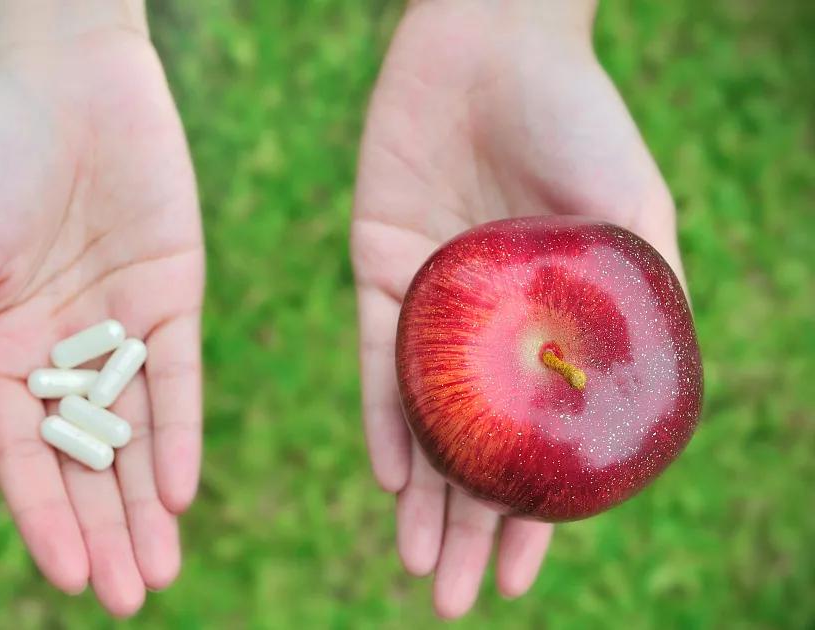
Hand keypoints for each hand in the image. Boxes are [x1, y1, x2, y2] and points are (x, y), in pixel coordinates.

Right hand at [0, 2, 202, 615]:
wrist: (57, 83)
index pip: (23, 459)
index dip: (44, 519)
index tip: (72, 577)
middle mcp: (61, 352)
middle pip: (88, 461)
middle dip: (108, 529)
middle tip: (134, 595)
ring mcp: (120, 329)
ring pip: (139, 433)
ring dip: (150, 502)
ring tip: (164, 568)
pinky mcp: (173, 298)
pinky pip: (179, 377)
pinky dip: (180, 431)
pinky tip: (182, 489)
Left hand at [352, 0, 683, 617]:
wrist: (496, 39)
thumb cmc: (581, 119)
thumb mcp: (635, 218)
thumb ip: (641, 306)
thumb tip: (651, 409)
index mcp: (549, 326)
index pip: (538, 441)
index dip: (533, 514)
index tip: (523, 577)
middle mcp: (486, 329)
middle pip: (471, 446)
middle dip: (465, 525)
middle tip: (452, 596)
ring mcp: (430, 304)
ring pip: (421, 418)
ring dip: (420, 494)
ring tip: (419, 562)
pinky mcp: (376, 267)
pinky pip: (375, 357)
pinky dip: (382, 416)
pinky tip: (388, 476)